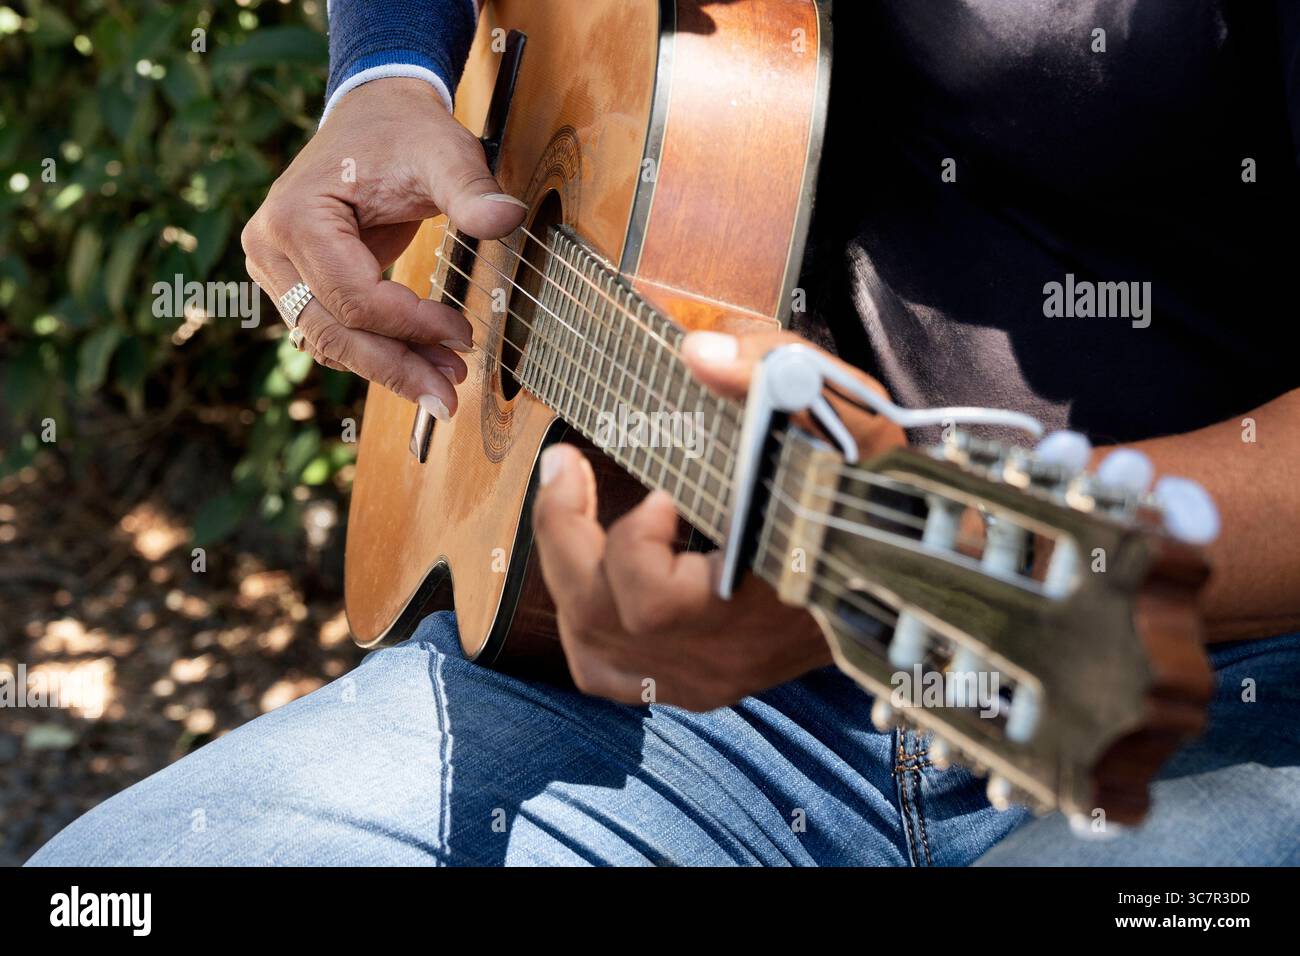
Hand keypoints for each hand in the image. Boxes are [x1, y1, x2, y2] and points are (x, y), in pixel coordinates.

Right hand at [241, 78, 527, 418]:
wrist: (375, 117)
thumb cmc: (406, 135)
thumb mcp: (445, 155)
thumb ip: (473, 191)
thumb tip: (510, 218)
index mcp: (296, 216)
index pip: (353, 297)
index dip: (411, 326)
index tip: (464, 334)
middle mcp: (270, 248)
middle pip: (334, 332)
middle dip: (397, 367)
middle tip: (451, 397)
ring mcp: (276, 271)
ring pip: (330, 343)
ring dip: (390, 367)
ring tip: (446, 379)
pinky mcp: (294, 286)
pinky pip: (333, 335)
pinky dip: (377, 353)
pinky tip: (423, 362)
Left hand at [531, 330, 906, 710]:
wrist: (914, 576)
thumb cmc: (878, 495)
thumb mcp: (849, 417)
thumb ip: (775, 369)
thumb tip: (696, 352)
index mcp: (757, 602)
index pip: (653, 600)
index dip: (636, 541)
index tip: (664, 489)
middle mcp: (723, 655)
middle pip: (601, 617)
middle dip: (565, 532)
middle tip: (566, 465)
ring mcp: (707, 679)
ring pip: (592, 646)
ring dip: (568, 568)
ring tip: (572, 502)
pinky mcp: (699, 686)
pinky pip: (606, 674)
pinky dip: (583, 623)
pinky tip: (593, 573)